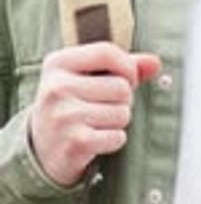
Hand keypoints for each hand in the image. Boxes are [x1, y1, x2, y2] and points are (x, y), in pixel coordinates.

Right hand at [29, 42, 160, 186]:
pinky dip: (115, 139)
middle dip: (124, 99)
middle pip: (121, 86)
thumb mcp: (87, 78)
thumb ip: (122, 66)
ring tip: (99, 123)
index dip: (127, 66)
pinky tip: (97, 139)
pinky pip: (117, 136)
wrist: (41, 151)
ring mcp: (63, 116)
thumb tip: (155, 63)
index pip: (107, 52)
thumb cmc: (71, 105)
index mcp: (58, 63)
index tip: (128, 78)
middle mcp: (57, 87)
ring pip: (122, 112)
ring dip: (119, 121)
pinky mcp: (74, 143)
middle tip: (106, 106)